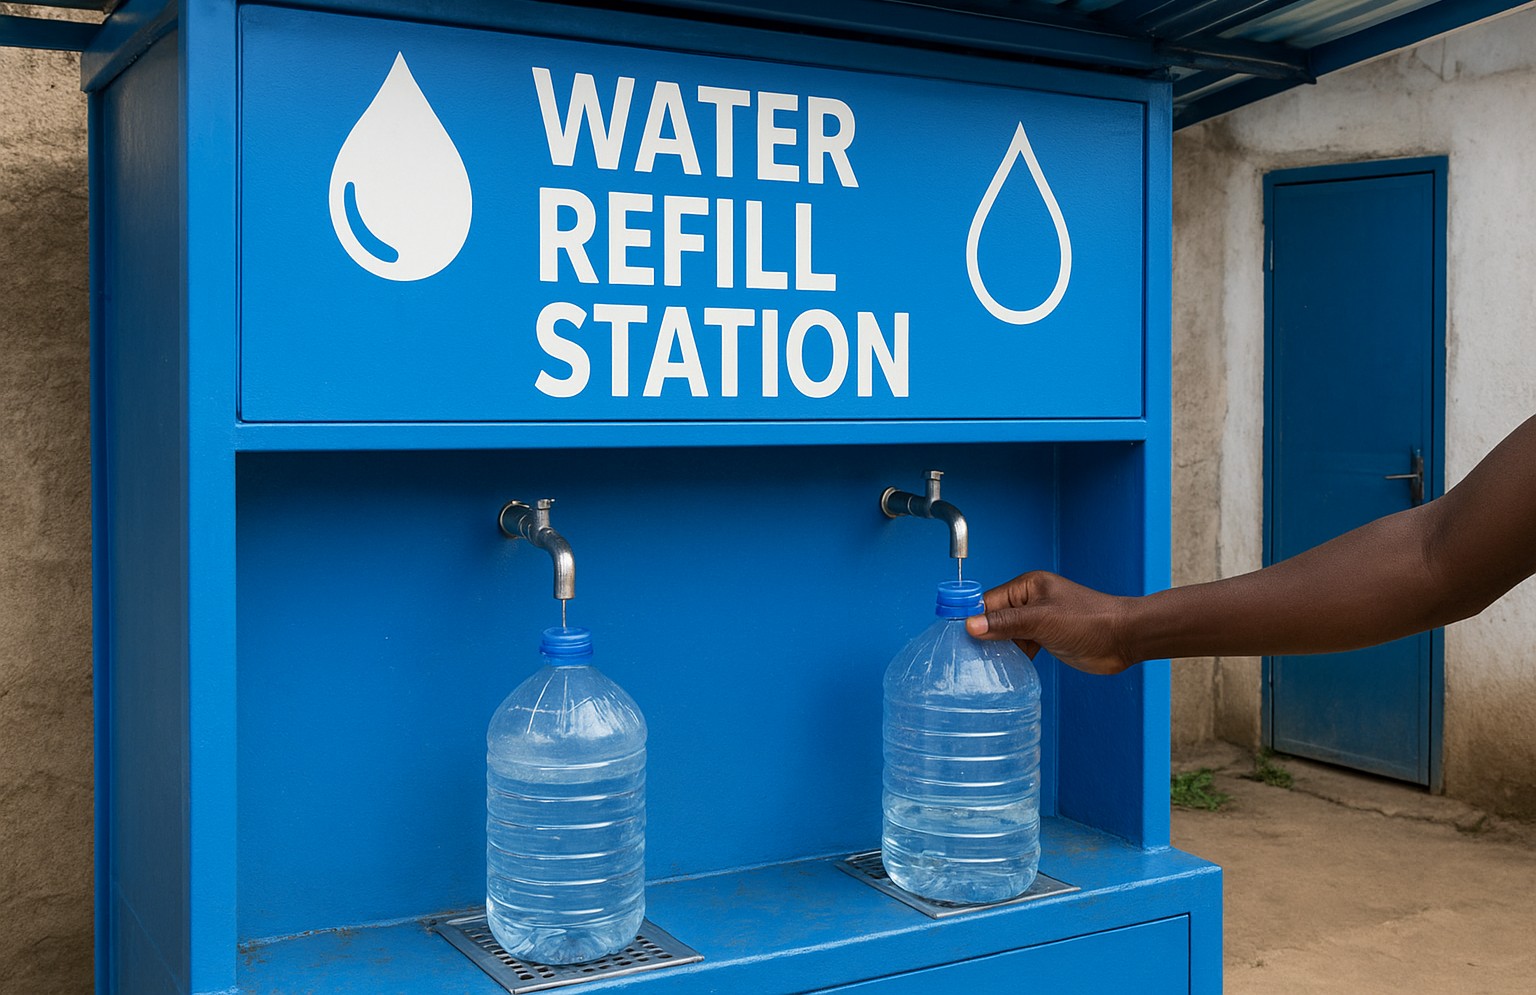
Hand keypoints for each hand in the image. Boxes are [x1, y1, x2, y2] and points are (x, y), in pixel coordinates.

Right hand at [965, 571, 1136, 675]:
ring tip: (985, 666)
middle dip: (984, 635)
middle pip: (995, 618)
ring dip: (999, 648)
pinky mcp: (1047, 639)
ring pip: (1007, 634)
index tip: (955, 635)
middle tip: (968, 656)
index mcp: (1027, 587)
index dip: (972, 617)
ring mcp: (1039, 621)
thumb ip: (1005, 623)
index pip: (989, 601)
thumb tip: (971, 626)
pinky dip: (1014, 657)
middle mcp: (1030, 602)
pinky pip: (1021, 646)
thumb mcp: (1041, 620)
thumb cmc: (1088, 620)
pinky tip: (1007, 669)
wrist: (1123, 638)